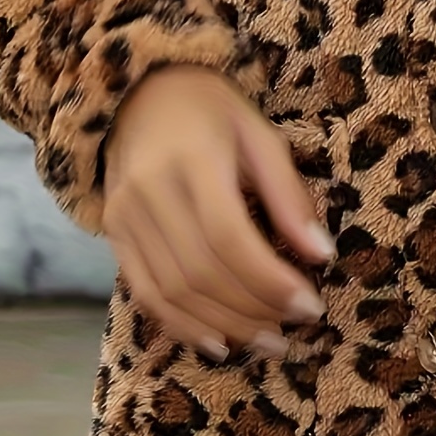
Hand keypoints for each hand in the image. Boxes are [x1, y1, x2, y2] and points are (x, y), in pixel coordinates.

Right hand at [99, 65, 334, 363]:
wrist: (138, 92)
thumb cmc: (212, 110)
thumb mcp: (261, 136)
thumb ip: (289, 195)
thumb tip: (322, 255)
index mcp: (192, 158)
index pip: (229, 237)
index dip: (270, 281)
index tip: (311, 305)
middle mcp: (149, 191)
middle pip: (201, 272)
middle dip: (253, 310)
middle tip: (294, 329)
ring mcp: (125, 216)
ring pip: (172, 291)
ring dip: (224, 325)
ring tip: (267, 342)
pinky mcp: (113, 235)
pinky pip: (145, 294)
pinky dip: (182, 326)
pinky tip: (219, 343)